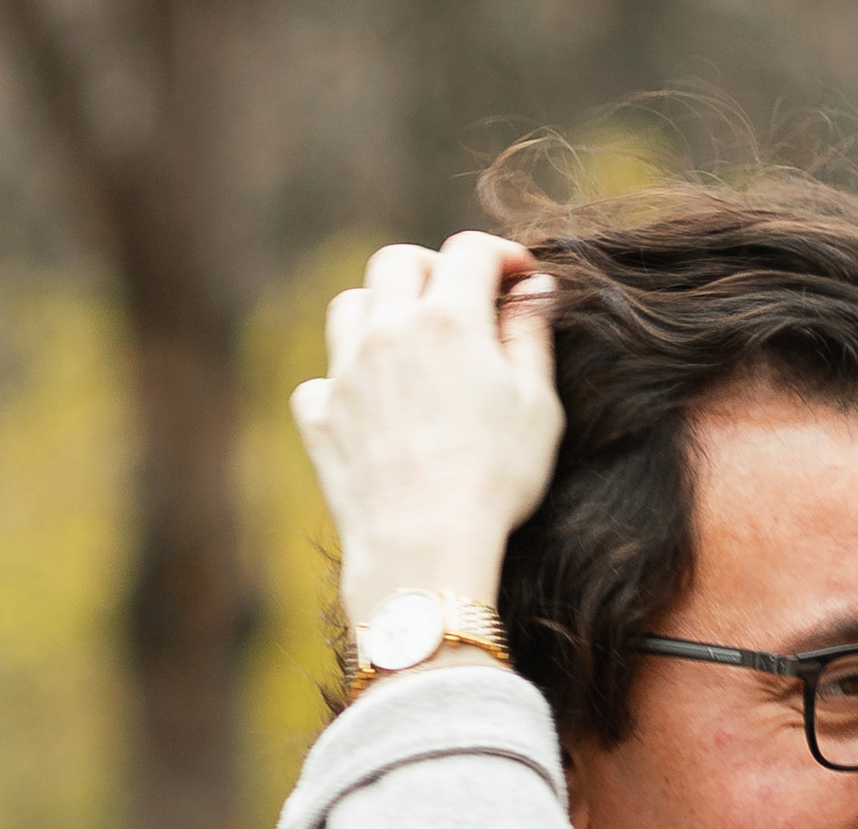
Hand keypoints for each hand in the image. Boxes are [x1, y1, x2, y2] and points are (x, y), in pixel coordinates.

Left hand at [291, 231, 561, 627]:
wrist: (425, 548)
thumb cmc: (495, 480)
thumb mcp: (537, 407)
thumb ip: (532, 337)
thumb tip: (535, 287)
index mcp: (449, 318)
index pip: (470, 252)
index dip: (499, 255)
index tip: (518, 278)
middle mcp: (389, 329)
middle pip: (398, 262)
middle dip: (431, 270)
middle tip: (457, 301)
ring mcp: (346, 371)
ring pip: (351, 306)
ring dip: (379, 310)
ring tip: (405, 343)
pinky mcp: (321, 417)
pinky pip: (321, 379)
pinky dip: (343, 382)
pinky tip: (369, 406)